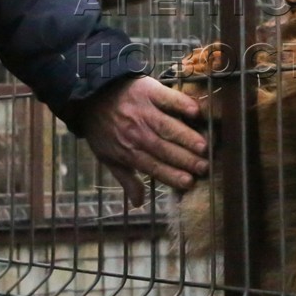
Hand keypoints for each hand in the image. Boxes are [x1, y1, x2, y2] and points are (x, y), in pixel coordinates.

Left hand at [80, 76, 208, 206]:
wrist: (91, 94)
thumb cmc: (102, 128)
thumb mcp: (107, 156)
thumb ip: (126, 179)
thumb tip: (138, 204)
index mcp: (128, 151)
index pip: (153, 166)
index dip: (172, 175)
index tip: (189, 182)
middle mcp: (137, 133)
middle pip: (164, 149)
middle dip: (185, 159)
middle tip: (204, 167)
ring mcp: (144, 111)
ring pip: (168, 127)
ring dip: (186, 137)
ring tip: (203, 147)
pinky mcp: (149, 91)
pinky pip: (167, 99)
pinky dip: (181, 104)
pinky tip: (194, 112)